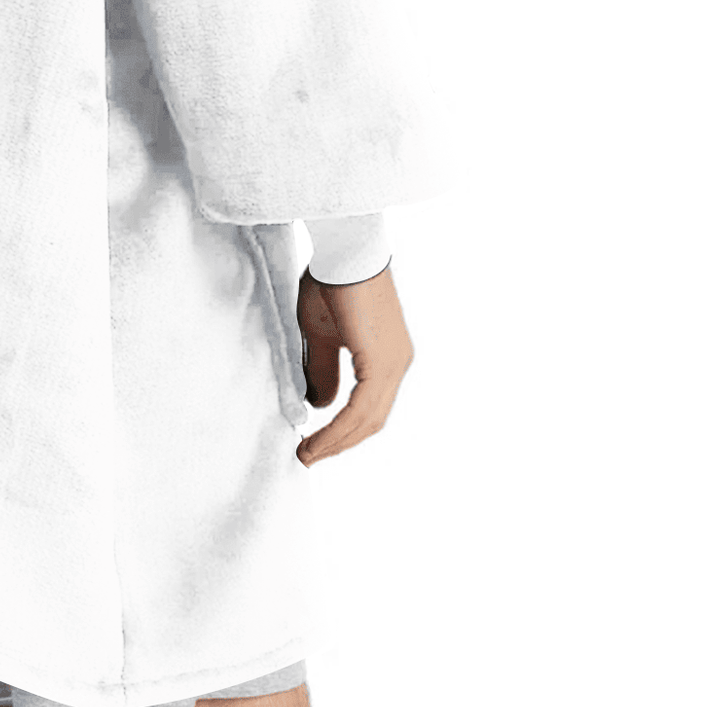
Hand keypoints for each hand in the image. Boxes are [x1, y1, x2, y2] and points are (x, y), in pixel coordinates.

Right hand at [294, 262, 413, 465]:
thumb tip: (319, 405)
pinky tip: (317, 440)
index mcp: (387, 357)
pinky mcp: (384, 361)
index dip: (341, 430)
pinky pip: (361, 408)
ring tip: (308, 455)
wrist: (345, 250)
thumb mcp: (320, 333)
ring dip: (337, 441)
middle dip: (339, 443)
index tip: (314, 444)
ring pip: (369, 418)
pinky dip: (338, 428)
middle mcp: (398, 363)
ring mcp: (395, 363)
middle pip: (372, 420)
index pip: (369, 408)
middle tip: (309, 456)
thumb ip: (323, 369)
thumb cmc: (330, 280)